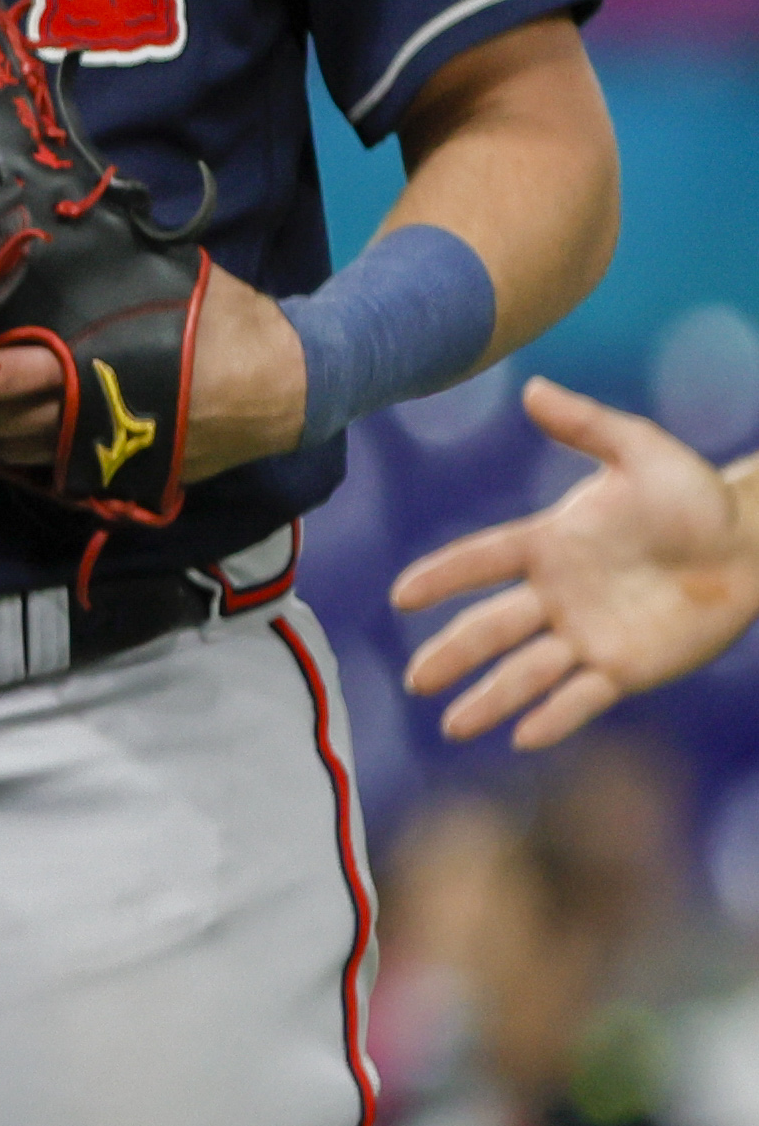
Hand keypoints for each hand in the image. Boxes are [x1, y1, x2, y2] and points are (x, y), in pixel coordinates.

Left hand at [0, 262, 304, 485]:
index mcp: (92, 364)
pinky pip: (63, 476)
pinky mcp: (130, 477)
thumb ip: (107, 276)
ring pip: (24, 458)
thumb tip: (60, 235)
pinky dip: (38, 459)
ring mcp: (110, 455)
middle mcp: (91, 417)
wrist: (293, 384)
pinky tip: (34, 435)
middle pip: (0, 425)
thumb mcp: (164, 283)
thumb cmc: (228, 323)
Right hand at [394, 379, 758, 748]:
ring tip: (453, 727)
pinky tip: (524, 737)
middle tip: (415, 680)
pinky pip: (583, 698)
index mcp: (549, 544)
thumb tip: (533, 389)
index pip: (483, 560)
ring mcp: (587, 635)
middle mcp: (557, 595)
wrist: (750, 544)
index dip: (444, 577)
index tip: (402, 596)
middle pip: (492, 628)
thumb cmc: (695, 495)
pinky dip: (554, 718)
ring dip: (490, 699)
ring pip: (527, 672)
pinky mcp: (624, 669)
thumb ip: (587, 425)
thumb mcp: (641, 450)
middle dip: (453, 655)